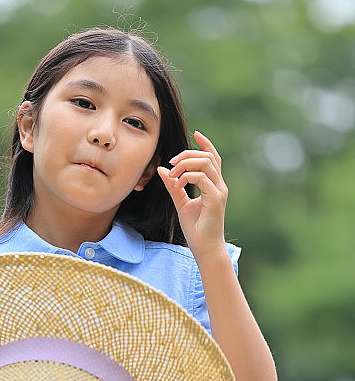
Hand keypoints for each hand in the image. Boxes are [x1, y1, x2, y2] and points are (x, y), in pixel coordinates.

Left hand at [157, 131, 228, 258]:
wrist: (204, 247)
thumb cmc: (196, 228)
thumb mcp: (181, 203)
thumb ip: (173, 186)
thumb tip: (162, 170)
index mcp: (214, 184)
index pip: (213, 157)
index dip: (205, 144)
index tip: (195, 133)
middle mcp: (219, 185)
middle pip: (208, 157)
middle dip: (188, 154)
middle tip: (171, 162)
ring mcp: (219, 191)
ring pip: (205, 163)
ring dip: (186, 164)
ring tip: (173, 175)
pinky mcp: (216, 199)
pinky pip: (201, 178)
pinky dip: (187, 177)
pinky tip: (177, 185)